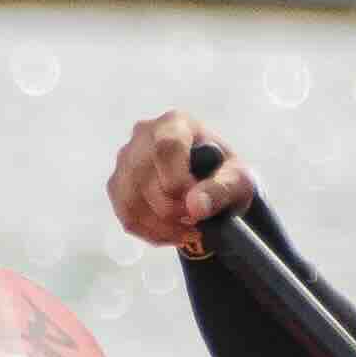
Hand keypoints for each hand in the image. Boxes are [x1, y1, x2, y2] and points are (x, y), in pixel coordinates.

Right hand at [104, 113, 253, 252]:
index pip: (166, 147)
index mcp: (176, 123)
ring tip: (188, 230)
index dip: (177, 181)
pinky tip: (173, 233)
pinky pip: (127, 216)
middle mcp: (144, 135)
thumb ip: (222, 189)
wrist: (209, 183)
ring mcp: (126, 160)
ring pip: (132, 201)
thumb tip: (195, 206)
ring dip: (162, 226)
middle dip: (172, 209)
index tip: (196, 205)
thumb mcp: (238, 179)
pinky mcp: (117, 185)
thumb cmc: (224, 174)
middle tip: (198, 221)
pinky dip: (152, 233)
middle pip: (144, 176)